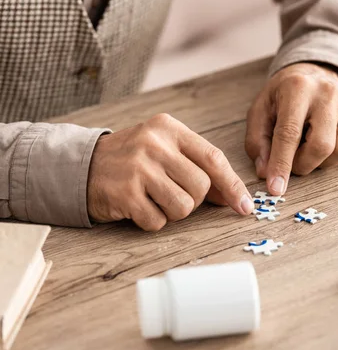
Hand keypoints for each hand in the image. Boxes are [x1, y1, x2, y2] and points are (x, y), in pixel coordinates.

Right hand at [88, 113, 253, 230]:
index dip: (232, 185)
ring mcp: (138, 168)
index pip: (213, 158)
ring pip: (184, 206)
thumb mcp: (164, 151)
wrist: (80, 165)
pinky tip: (137, 206)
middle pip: (201, 186)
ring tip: (154, 199)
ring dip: (173, 212)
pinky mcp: (124, 194)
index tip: (245, 206)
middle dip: (194, 200)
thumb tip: (232, 197)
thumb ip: (197, 168)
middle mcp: (154, 144)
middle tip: (172, 193)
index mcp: (169, 128)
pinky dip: (152, 221)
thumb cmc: (133, 160)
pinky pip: (158, 221)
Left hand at [245, 63, 337, 194]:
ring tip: (310, 149)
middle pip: (321, 146)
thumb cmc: (285, 96)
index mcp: (297, 88)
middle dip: (304, 165)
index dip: (281, 164)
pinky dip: (336, 157)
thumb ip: (258, 141)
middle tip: (293, 162)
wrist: (317, 72)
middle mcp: (328, 92)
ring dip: (322, 162)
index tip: (275, 188)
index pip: (289, 133)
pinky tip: (327, 142)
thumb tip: (265, 171)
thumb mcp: (261, 110)